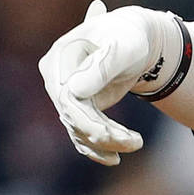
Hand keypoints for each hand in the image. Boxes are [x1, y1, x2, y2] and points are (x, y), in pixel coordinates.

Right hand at [37, 0, 171, 165]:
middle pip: (72, 116)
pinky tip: (115, 158)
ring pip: (79, 129)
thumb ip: (101, 66)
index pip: (66, 98)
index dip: (87, 120)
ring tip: (137, 143)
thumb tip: (74, 93)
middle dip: (103, 134)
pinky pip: (81, 132)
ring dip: (107, 142)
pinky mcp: (76, 107)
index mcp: (59, 59)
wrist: (138, 38)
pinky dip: (98, 147)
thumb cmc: (131, 36)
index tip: (112, 134)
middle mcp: (55, 78)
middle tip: (136, 142)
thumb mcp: (122, 47)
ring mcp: (64, 94)